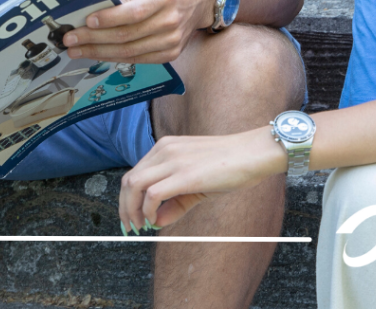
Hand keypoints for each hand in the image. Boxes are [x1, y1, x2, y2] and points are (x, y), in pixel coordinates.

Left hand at [63, 0, 221, 63]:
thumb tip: (100, 12)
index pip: (133, 12)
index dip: (108, 19)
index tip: (86, 22)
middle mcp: (170, 21)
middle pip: (126, 36)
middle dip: (93, 40)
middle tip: (69, 40)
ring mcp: (172, 41)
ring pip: (129, 52)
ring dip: (99, 53)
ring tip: (76, 51)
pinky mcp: (171, 53)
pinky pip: (138, 59)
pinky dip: (115, 58)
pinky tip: (98, 54)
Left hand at [119, 126, 286, 231]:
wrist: (251, 154)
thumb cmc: (228, 166)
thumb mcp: (196, 183)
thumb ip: (175, 202)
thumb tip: (154, 221)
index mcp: (166, 147)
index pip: (134, 172)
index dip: (127, 198)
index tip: (132, 218)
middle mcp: (165, 149)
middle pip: (128, 180)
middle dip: (124, 207)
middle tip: (130, 228)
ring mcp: (173, 160)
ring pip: (134, 185)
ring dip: (131, 211)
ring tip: (139, 227)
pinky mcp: (183, 174)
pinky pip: (152, 194)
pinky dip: (147, 211)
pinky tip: (154, 221)